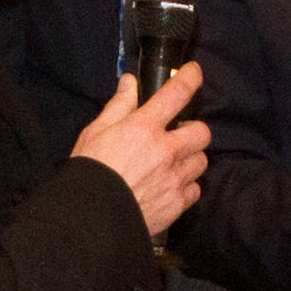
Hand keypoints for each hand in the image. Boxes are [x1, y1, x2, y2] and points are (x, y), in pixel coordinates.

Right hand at [70, 63, 210, 237]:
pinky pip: (195, 189)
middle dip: (192, 131)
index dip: (190, 78)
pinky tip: (171, 186)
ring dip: (190, 158)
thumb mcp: (96, 132)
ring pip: (201, 161)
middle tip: (177, 136)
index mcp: (144, 128)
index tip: (194, 72)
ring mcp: (175, 178)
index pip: (177, 94)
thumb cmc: (89, 171)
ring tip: (173, 163)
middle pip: (202, 132)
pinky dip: (187, 185)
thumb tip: (130, 83)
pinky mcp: (177, 203)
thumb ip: (119, 106)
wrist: (91, 219)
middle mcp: (166, 151)